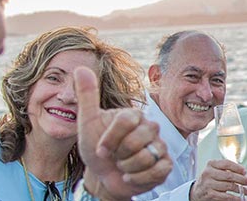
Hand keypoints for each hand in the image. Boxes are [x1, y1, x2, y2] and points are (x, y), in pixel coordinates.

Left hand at [75, 67, 173, 200]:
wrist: (103, 176)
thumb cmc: (97, 148)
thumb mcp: (87, 123)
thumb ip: (87, 95)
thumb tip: (80, 67)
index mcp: (133, 115)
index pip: (126, 121)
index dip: (110, 138)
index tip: (101, 148)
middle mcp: (150, 128)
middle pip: (137, 140)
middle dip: (119, 154)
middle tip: (114, 157)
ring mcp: (160, 146)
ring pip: (146, 157)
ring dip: (127, 168)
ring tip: (123, 166)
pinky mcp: (165, 165)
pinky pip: (157, 171)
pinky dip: (139, 178)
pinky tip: (131, 177)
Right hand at [190, 159, 246, 200]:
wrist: (197, 192)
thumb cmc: (209, 180)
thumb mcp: (215, 170)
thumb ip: (226, 169)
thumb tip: (242, 173)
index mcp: (211, 164)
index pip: (227, 163)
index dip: (238, 167)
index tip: (245, 172)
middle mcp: (208, 173)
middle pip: (229, 175)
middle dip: (241, 179)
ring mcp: (208, 184)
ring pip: (229, 186)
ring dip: (240, 189)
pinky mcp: (210, 194)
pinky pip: (225, 197)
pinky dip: (235, 198)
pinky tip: (240, 198)